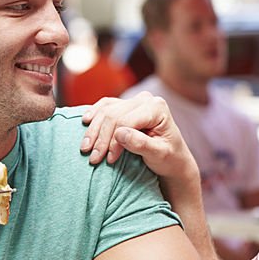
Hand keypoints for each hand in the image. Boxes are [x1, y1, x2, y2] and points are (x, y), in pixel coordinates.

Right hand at [80, 93, 199, 182]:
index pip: (127, 121)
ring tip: (85, 149)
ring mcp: (135, 101)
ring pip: (106, 110)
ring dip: (93, 130)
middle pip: (114, 115)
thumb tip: (120, 134)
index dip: (114, 140)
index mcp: (157, 107)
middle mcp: (145, 99)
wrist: (173, 158)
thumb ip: (141, 144)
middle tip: (93, 159)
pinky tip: (85, 122)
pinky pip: (105, 105)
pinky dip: (94, 114)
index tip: (109, 160)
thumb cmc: (169, 158)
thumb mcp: (159, 155)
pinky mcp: (125, 106)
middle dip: (101, 138)